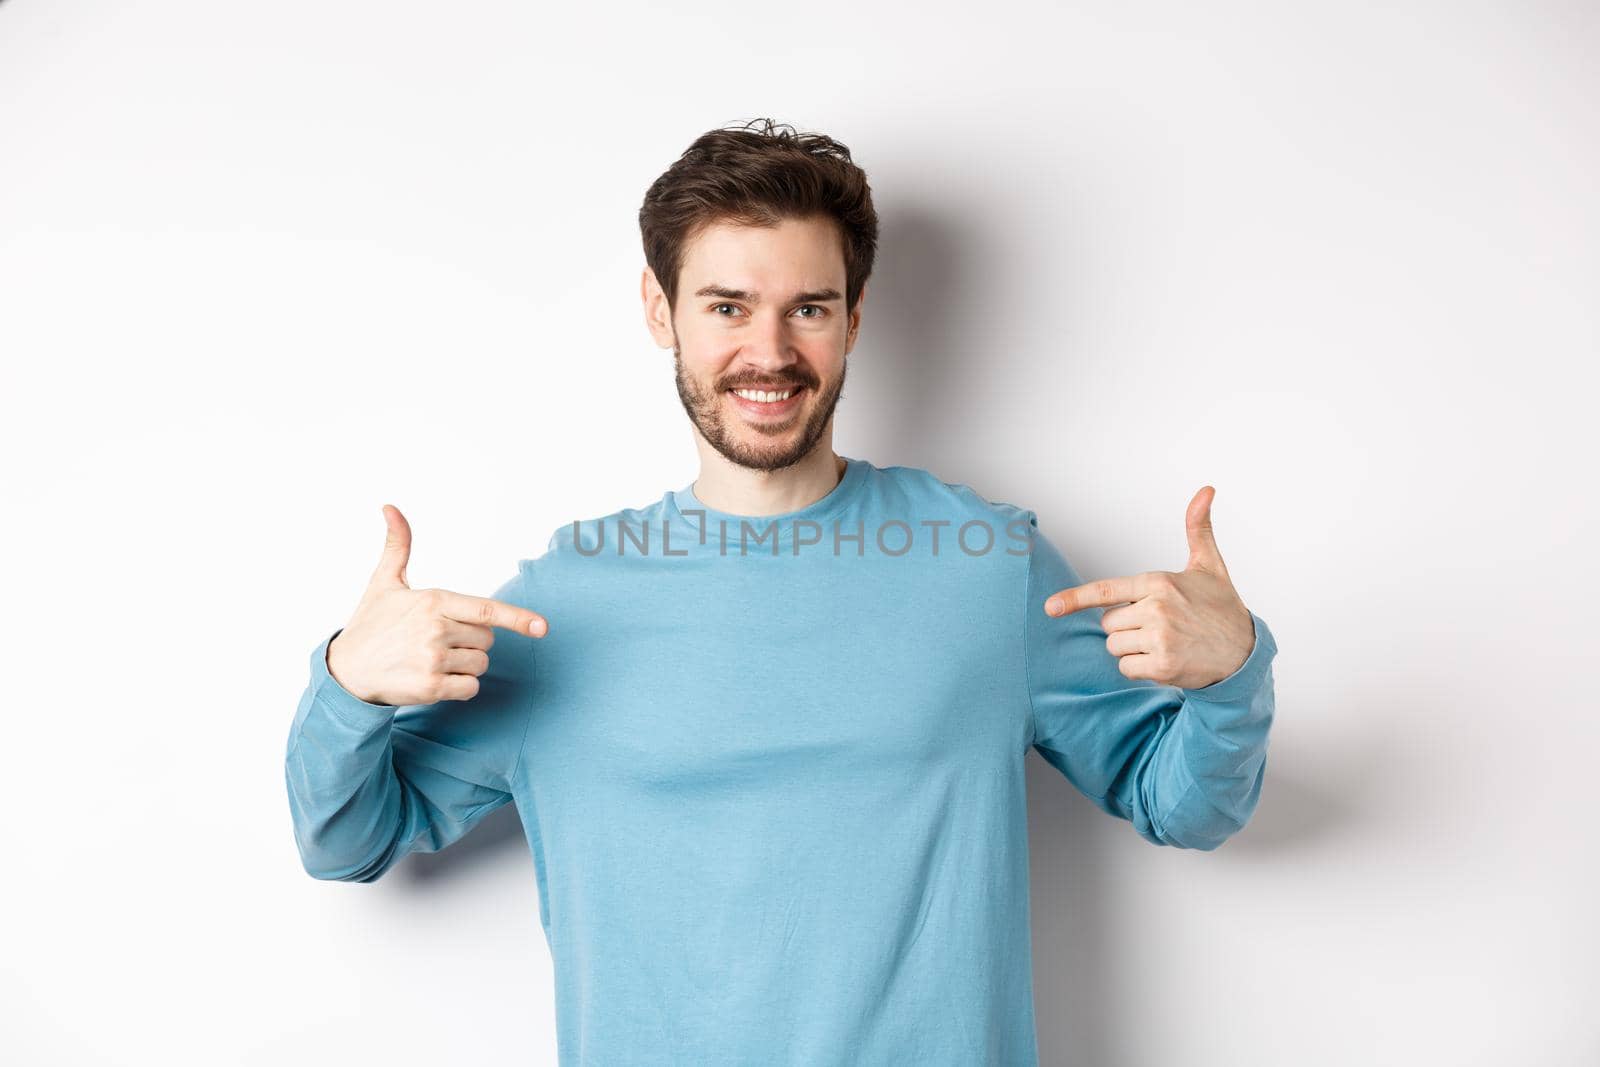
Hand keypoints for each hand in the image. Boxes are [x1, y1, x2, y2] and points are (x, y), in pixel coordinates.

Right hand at [326, 504, 547, 706]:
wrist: (345, 670)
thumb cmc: (371, 624)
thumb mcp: (384, 582)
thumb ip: (398, 545)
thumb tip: (390, 507)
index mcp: (433, 601)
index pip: (487, 610)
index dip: (518, 618)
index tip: (542, 627)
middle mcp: (436, 628)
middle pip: (487, 639)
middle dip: (471, 641)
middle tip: (437, 642)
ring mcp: (434, 658)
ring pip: (481, 664)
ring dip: (465, 666)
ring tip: (431, 660)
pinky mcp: (431, 687)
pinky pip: (471, 688)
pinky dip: (460, 688)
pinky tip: (433, 679)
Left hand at [1042, 486, 1254, 688]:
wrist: (1246, 652)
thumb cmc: (1222, 607)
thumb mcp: (1209, 565)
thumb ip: (1198, 529)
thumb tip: (1205, 490)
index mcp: (1158, 582)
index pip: (1105, 591)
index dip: (1074, 598)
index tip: (1050, 607)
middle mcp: (1156, 609)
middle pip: (1107, 624)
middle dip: (1125, 627)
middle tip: (1158, 626)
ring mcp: (1160, 639)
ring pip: (1114, 647)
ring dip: (1132, 649)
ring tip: (1164, 643)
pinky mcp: (1163, 666)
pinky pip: (1126, 669)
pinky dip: (1140, 669)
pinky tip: (1166, 661)